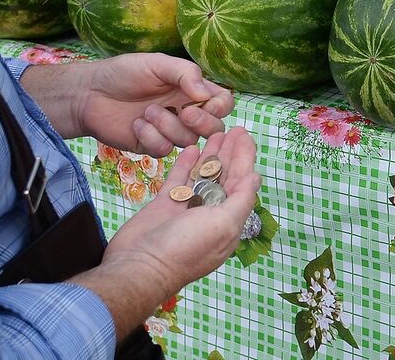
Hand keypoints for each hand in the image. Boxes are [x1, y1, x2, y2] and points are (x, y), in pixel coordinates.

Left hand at [69, 53, 233, 155]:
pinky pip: (165, 150)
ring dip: (169, 126)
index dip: (220, 107)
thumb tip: (205, 93)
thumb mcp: (157, 64)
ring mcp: (169, 131)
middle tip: (183, 111)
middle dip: (202, 122)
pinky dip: (152, 137)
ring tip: (147, 111)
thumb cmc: (124, 73)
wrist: (90, 93)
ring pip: (189, 141)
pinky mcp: (152, 146)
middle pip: (214, 128)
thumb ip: (185, 73)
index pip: (222, 103)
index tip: (204, 102)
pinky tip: (137, 124)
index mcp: (191, 90)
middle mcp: (185, 111)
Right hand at [71, 128, 260, 340]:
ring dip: (210, 155)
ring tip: (216, 132)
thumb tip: (256, 177)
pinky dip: (185, 165)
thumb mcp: (222, 225)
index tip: (246, 136)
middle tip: (235, 128)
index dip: (245, 159)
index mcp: (227, 222)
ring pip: (201, 177)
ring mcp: (185, 210)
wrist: (139, 266)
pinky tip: (191, 147)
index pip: (241, 184)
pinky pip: (178, 181)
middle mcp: (208, 215)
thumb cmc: (184, 249)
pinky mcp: (164, 206)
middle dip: (230, 153)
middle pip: (223, 177)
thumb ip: (241, 200)